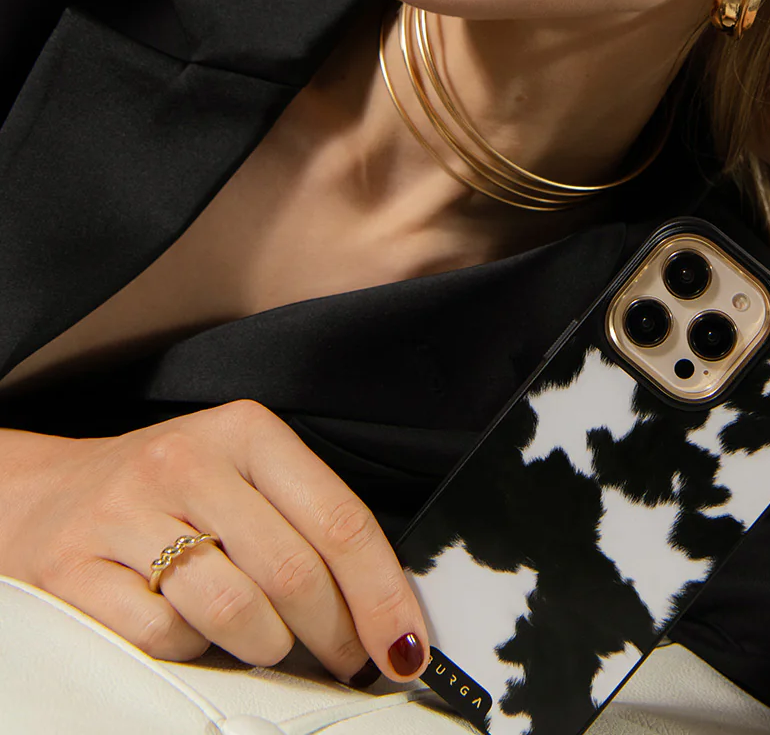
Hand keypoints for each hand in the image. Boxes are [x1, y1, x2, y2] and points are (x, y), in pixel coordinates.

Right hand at [0, 400, 427, 685]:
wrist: (41, 494)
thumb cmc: (166, 492)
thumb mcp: (243, 476)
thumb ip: (307, 522)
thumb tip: (379, 606)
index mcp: (248, 432)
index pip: (340, 520)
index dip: (382, 593)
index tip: (406, 646)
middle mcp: (188, 462)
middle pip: (293, 571)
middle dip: (334, 632)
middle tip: (345, 659)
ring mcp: (127, 513)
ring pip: (234, 609)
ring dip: (268, 647)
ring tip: (270, 645)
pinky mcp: (74, 568)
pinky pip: (163, 636)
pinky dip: (192, 650)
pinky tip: (193, 631)